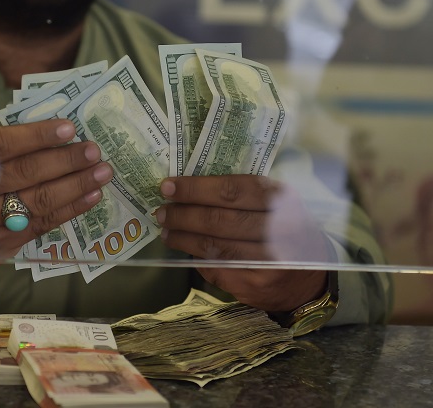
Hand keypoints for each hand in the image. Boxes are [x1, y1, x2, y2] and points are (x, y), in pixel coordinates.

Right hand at [0, 119, 112, 281]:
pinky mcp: (3, 244)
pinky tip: (92, 195)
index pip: (1, 144)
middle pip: (24, 173)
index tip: (70, 128)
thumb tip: (62, 133)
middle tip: (93, 151)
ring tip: (101, 172)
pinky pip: (44, 223)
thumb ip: (8, 147)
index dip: (38, 136)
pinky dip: (72, 208)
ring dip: (76, 185)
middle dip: (65, 161)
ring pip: (37, 200)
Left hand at [155, 175, 329, 311]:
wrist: (308, 281)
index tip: (169, 186)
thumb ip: (243, 197)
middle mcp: (279, 230)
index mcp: (282, 201)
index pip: (232, 190)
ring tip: (166, 230)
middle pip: (219, 218)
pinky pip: (215, 267)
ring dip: (183, 237)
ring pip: (214, 245)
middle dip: (183, 214)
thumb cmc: (285, 233)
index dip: (196, 188)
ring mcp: (268, 260)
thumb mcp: (277, 207)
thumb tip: (191, 192)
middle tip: (162, 211)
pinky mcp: (255, 284)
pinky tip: (184, 249)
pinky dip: (196, 257)